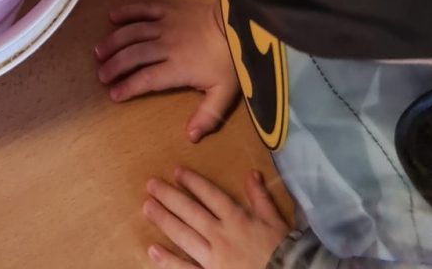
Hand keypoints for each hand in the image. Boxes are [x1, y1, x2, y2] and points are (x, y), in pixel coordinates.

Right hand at [96, 1, 239, 141]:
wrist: (238, 24)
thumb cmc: (230, 61)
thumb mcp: (225, 94)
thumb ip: (207, 116)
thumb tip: (190, 137)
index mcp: (177, 68)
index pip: (146, 79)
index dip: (128, 86)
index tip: (113, 94)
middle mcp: (166, 46)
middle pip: (134, 55)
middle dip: (115, 66)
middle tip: (101, 74)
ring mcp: (165, 25)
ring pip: (133, 33)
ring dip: (114, 42)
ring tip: (100, 51)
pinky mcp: (168, 9)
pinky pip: (143, 9)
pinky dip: (127, 12)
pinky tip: (112, 16)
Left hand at [145, 169, 289, 268]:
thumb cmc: (284, 250)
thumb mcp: (275, 221)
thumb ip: (260, 197)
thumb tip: (252, 173)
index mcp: (237, 218)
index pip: (209, 194)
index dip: (192, 182)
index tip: (176, 171)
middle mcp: (221, 235)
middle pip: (190, 211)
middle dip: (169, 196)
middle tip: (151, 185)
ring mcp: (214, 258)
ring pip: (183, 235)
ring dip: (164, 220)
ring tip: (147, 207)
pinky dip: (168, 260)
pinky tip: (152, 250)